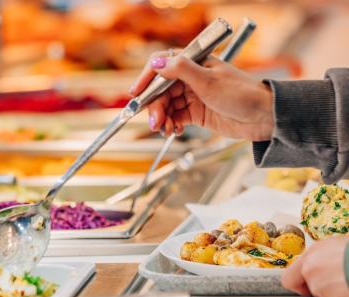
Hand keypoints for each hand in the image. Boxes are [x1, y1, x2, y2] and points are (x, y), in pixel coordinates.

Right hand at [129, 52, 274, 140]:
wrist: (262, 117)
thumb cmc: (242, 95)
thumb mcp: (209, 81)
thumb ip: (182, 71)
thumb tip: (158, 63)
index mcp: (195, 64)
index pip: (163, 67)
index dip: (147, 80)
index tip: (136, 94)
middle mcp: (192, 79)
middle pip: (162, 92)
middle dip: (156, 108)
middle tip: (156, 123)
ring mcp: (194, 97)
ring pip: (168, 107)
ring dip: (163, 119)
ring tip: (165, 130)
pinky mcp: (197, 113)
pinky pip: (177, 118)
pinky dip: (172, 125)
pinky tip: (175, 131)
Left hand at [282, 236, 348, 296]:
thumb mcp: (335, 246)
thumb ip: (319, 258)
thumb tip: (316, 264)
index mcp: (311, 254)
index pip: (289, 277)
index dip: (297, 283)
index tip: (305, 285)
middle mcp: (310, 269)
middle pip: (306, 288)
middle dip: (317, 289)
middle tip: (335, 283)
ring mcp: (319, 285)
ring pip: (321, 296)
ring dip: (333, 292)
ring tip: (347, 280)